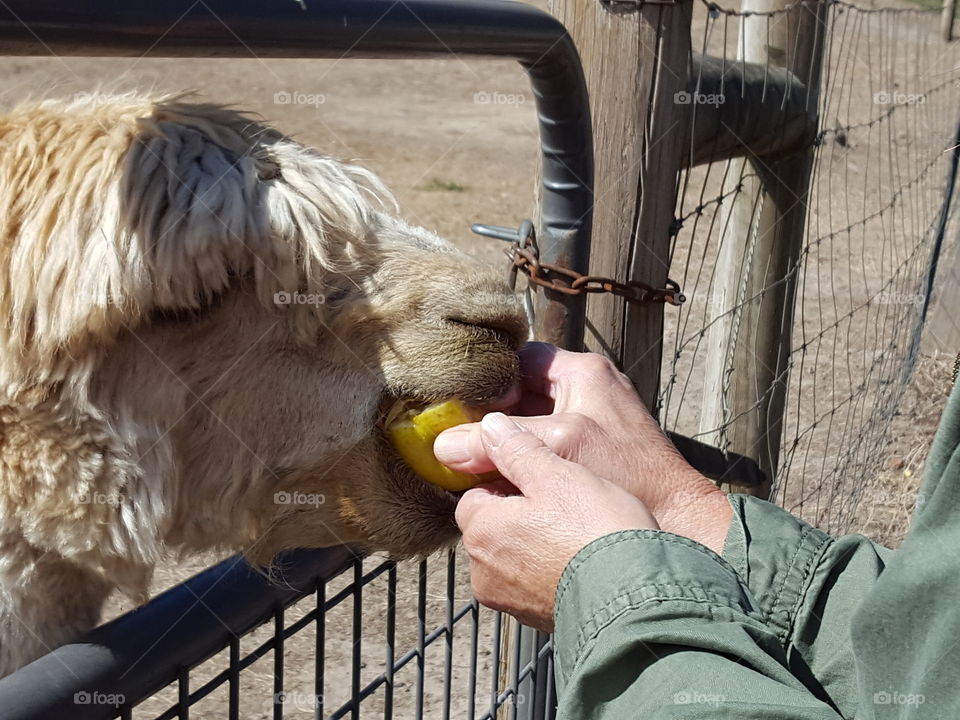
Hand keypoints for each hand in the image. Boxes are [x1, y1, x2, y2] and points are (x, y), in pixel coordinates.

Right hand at [437, 343, 730, 552]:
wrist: (679, 519)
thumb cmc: (629, 473)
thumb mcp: (558, 446)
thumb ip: (500, 443)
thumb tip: (443, 446)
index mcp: (583, 372)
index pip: (521, 361)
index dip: (489, 384)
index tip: (460, 412)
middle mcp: (586, 392)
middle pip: (521, 396)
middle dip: (492, 421)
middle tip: (459, 445)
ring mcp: (589, 424)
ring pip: (530, 426)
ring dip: (505, 447)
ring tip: (474, 469)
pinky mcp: (589, 456)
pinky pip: (543, 450)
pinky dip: (522, 464)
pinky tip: (503, 486)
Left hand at [454, 412, 657, 630]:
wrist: (636, 597)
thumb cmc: (596, 533)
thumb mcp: (557, 474)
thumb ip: (518, 449)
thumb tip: (492, 428)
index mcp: (482, 531)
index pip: (475, 494)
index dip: (507, 481)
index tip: (537, 476)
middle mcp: (485, 572)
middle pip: (493, 527)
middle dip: (521, 514)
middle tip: (563, 502)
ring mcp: (511, 601)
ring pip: (515, 557)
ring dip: (537, 544)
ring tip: (578, 532)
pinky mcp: (537, 619)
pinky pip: (537, 584)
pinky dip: (553, 571)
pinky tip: (583, 560)